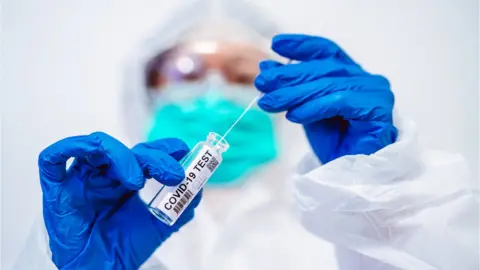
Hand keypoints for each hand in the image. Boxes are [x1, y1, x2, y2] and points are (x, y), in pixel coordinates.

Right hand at [38, 132, 200, 268]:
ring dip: (122, 156)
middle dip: (153, 157)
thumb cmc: (124, 248)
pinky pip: (54, 158)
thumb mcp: (160, 223)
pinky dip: (71, 146)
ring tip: (138, 180)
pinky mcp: (56, 187)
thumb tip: (199, 187)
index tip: (183, 150)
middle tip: (173, 174)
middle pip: (127, 149)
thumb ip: (181, 205)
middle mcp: (104, 174)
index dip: (162, 147)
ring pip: (97, 147)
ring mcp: (80, 178)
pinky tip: (94, 153)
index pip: (143, 152)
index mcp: (125, 179)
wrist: (101, 269)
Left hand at [255, 34, 396, 162]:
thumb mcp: (304, 110)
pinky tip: (293, 115)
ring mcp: (375, 92)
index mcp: (351, 75)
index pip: (326, 52)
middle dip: (289, 75)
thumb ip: (291, 89)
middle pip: (323, 69)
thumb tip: (266, 67)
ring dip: (295, 94)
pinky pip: (340, 102)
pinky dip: (313, 107)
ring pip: (329, 85)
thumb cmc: (332, 143)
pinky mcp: (378, 109)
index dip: (301, 46)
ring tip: (270, 102)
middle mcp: (366, 79)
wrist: (350, 175)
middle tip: (262, 83)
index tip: (276, 44)